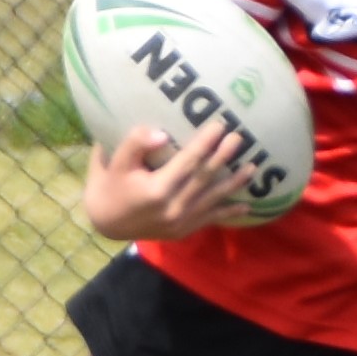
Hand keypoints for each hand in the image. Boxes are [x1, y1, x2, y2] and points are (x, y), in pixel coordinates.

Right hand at [81, 121, 259, 241]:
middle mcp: (173, 208)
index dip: (206, 142)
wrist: (104, 224)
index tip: (220, 124)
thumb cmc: (107, 186)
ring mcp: (180, 223)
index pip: (188, 161)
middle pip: (205, 178)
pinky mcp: (182, 231)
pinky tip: (246, 206)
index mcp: (156, 190)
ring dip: (234, 183)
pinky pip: (209, 219)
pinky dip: (228, 212)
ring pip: (212, 199)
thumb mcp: (113, 162)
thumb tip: (161, 134)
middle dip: (224, 157)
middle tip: (240, 138)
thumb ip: (135, 144)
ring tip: (252, 167)